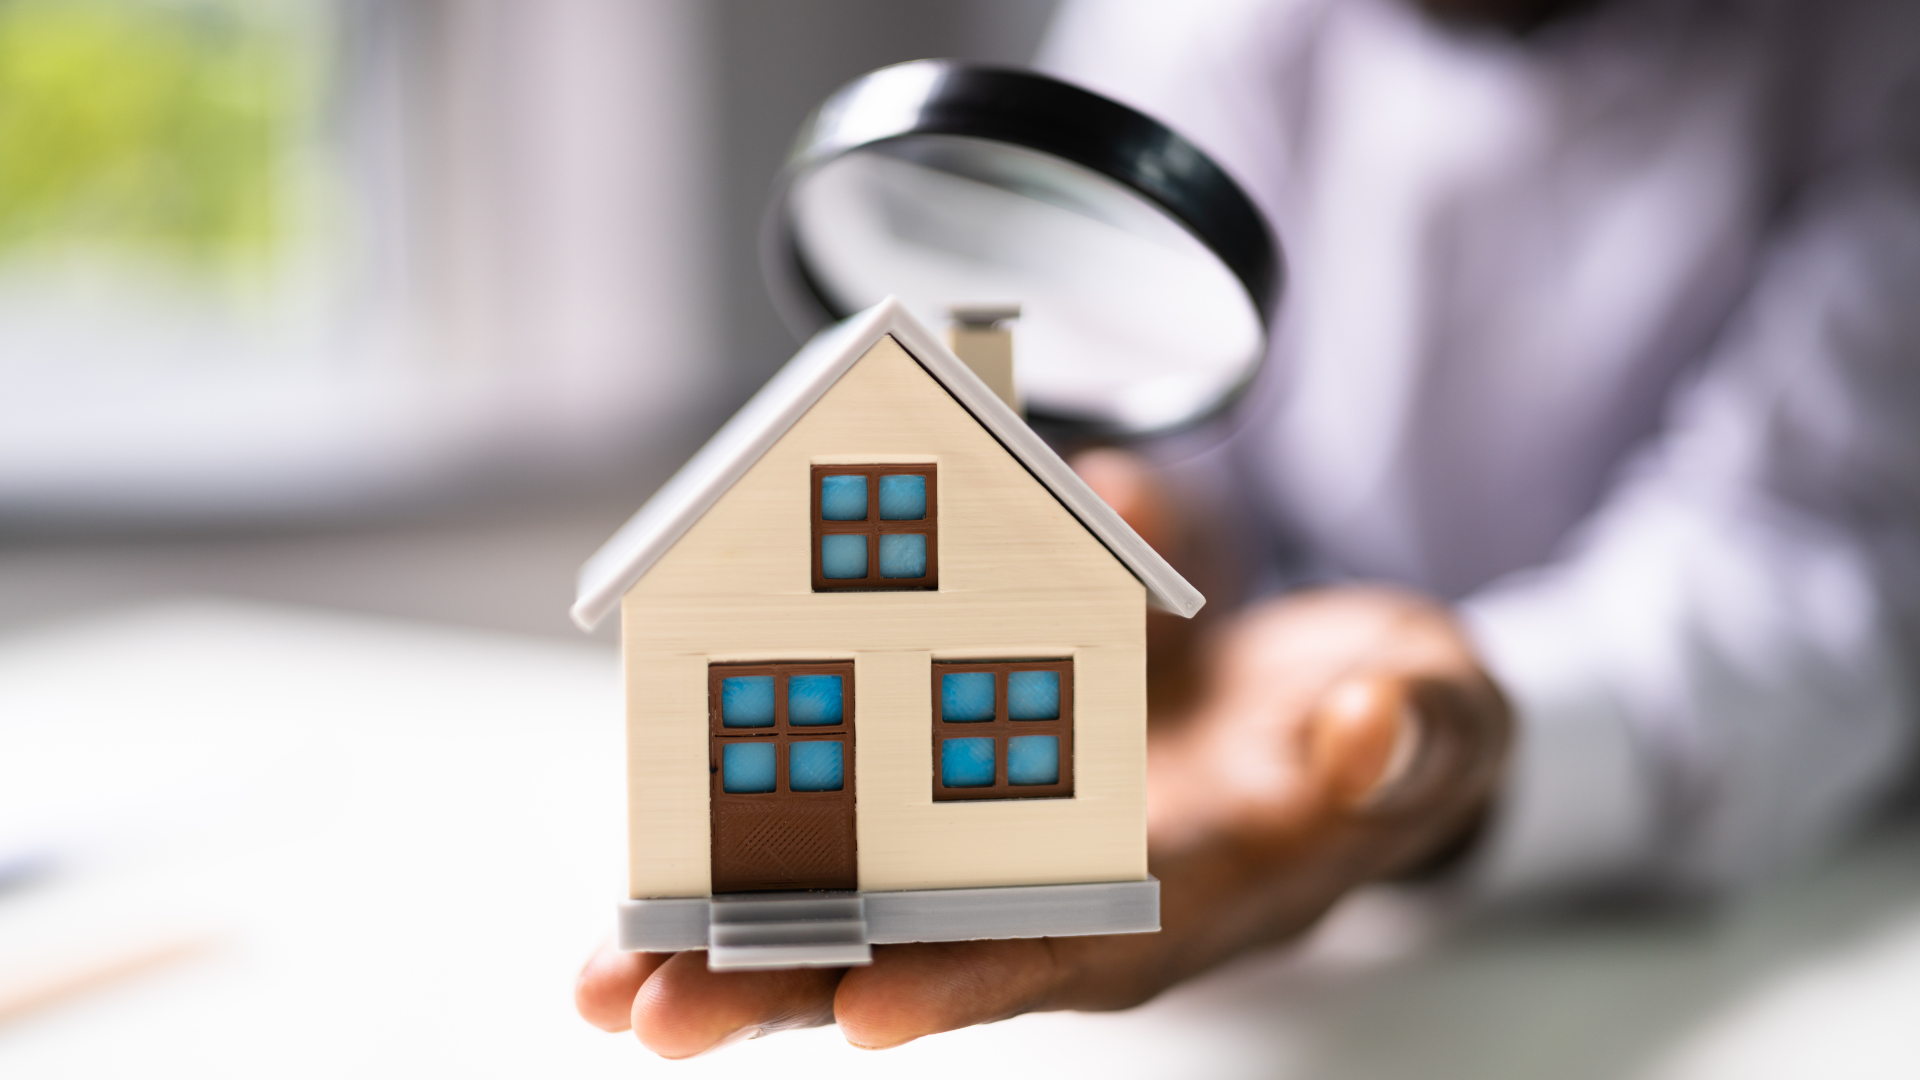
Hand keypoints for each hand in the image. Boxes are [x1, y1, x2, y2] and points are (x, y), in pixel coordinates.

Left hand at [576, 452, 1511, 1056]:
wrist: (1327, 698)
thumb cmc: (1383, 717)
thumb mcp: (1430, 713)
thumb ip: (1408, 734)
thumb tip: (1371, 728)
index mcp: (1196, 889)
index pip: (1077, 946)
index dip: (977, 977)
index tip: (869, 1014)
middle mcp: (1085, 892)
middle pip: (928, 954)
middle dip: (793, 987)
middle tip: (653, 1013)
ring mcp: (1018, 845)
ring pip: (865, 909)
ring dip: (737, 940)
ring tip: (606, 975)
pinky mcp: (973, 786)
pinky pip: (857, 818)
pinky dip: (757, 836)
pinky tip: (652, 853)